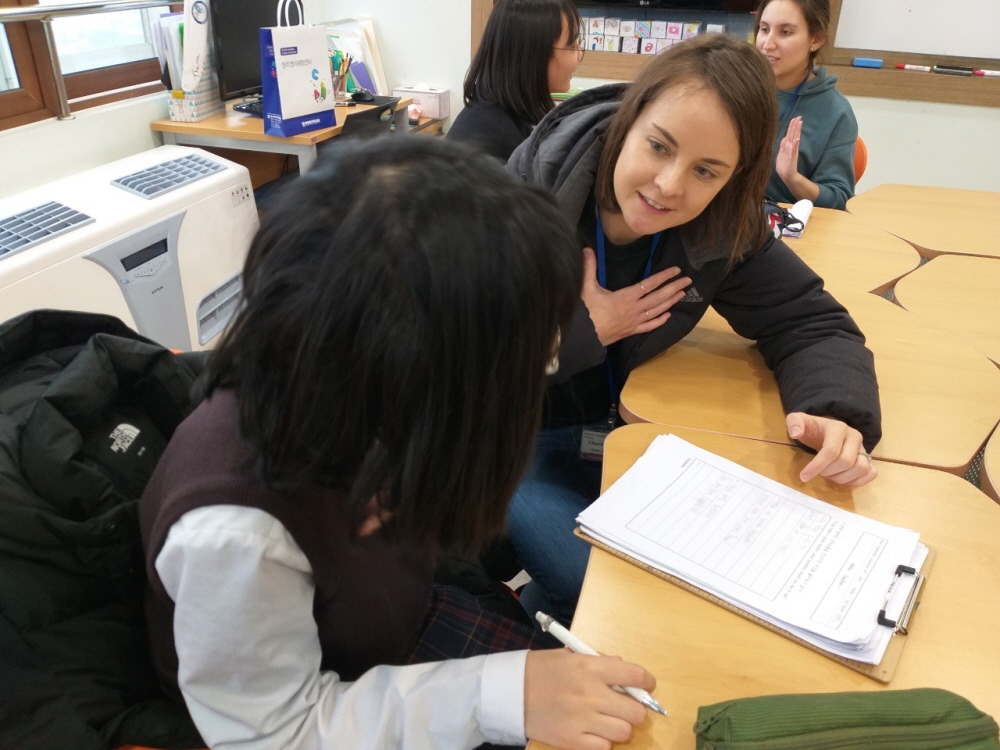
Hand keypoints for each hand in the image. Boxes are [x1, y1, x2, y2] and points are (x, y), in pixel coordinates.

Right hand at [524, 648, 655, 749]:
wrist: (509, 692)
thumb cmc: (541, 670)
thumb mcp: (570, 656)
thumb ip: (600, 662)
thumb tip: (626, 672)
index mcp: (590, 668)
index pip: (635, 676)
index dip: (646, 682)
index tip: (645, 685)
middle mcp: (590, 694)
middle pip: (636, 712)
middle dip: (635, 710)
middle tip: (625, 707)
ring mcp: (581, 721)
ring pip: (624, 733)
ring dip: (619, 727)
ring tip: (606, 720)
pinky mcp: (571, 741)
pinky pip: (604, 748)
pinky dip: (602, 742)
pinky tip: (592, 732)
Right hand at [581, 246, 690, 346]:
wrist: (583, 336)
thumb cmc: (585, 312)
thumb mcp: (586, 288)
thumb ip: (589, 268)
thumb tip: (587, 249)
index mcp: (626, 297)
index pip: (649, 284)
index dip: (664, 276)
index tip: (676, 270)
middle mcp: (635, 309)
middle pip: (659, 297)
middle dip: (674, 287)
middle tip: (688, 280)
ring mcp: (635, 321)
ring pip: (658, 311)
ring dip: (671, 302)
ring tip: (682, 294)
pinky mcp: (631, 331)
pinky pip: (650, 326)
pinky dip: (660, 320)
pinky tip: (667, 316)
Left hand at [775, 116, 802, 184]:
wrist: (787, 176)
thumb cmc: (784, 166)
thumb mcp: (781, 154)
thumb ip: (783, 146)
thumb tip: (784, 138)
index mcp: (787, 146)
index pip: (790, 134)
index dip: (792, 127)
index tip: (794, 119)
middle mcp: (791, 147)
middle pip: (793, 134)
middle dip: (795, 125)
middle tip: (799, 117)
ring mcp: (792, 152)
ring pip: (794, 139)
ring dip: (796, 131)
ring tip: (799, 123)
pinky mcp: (792, 157)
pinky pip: (793, 150)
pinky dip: (795, 145)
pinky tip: (797, 139)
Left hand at [786, 412, 877, 486]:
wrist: (826, 430)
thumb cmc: (813, 429)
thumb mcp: (799, 421)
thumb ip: (794, 423)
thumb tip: (795, 433)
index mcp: (837, 428)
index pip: (831, 450)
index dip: (817, 466)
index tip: (804, 476)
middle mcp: (854, 436)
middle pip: (846, 461)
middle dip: (829, 472)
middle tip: (819, 473)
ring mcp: (863, 448)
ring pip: (861, 468)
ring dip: (842, 478)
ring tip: (830, 476)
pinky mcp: (868, 458)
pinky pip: (871, 473)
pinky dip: (858, 481)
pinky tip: (843, 480)